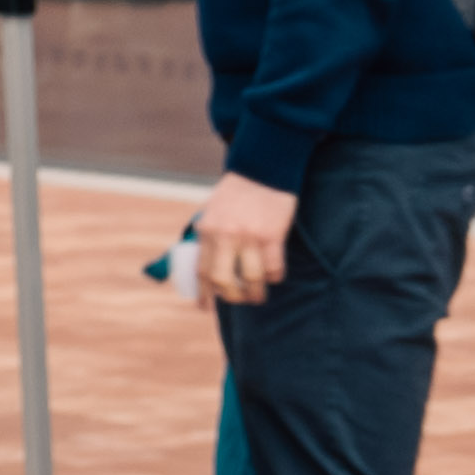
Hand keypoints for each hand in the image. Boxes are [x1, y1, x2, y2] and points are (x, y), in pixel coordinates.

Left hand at [190, 171, 301, 308]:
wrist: (263, 168)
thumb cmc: (238, 191)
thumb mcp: (213, 211)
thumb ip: (210, 236)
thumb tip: (206, 264)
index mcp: (207, 230)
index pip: (201, 270)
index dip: (204, 293)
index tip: (206, 307)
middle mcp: (225, 235)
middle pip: (223, 281)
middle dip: (231, 297)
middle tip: (239, 299)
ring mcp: (249, 237)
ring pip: (250, 279)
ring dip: (255, 293)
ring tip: (258, 294)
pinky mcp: (272, 236)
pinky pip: (273, 268)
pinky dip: (273, 277)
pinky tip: (273, 275)